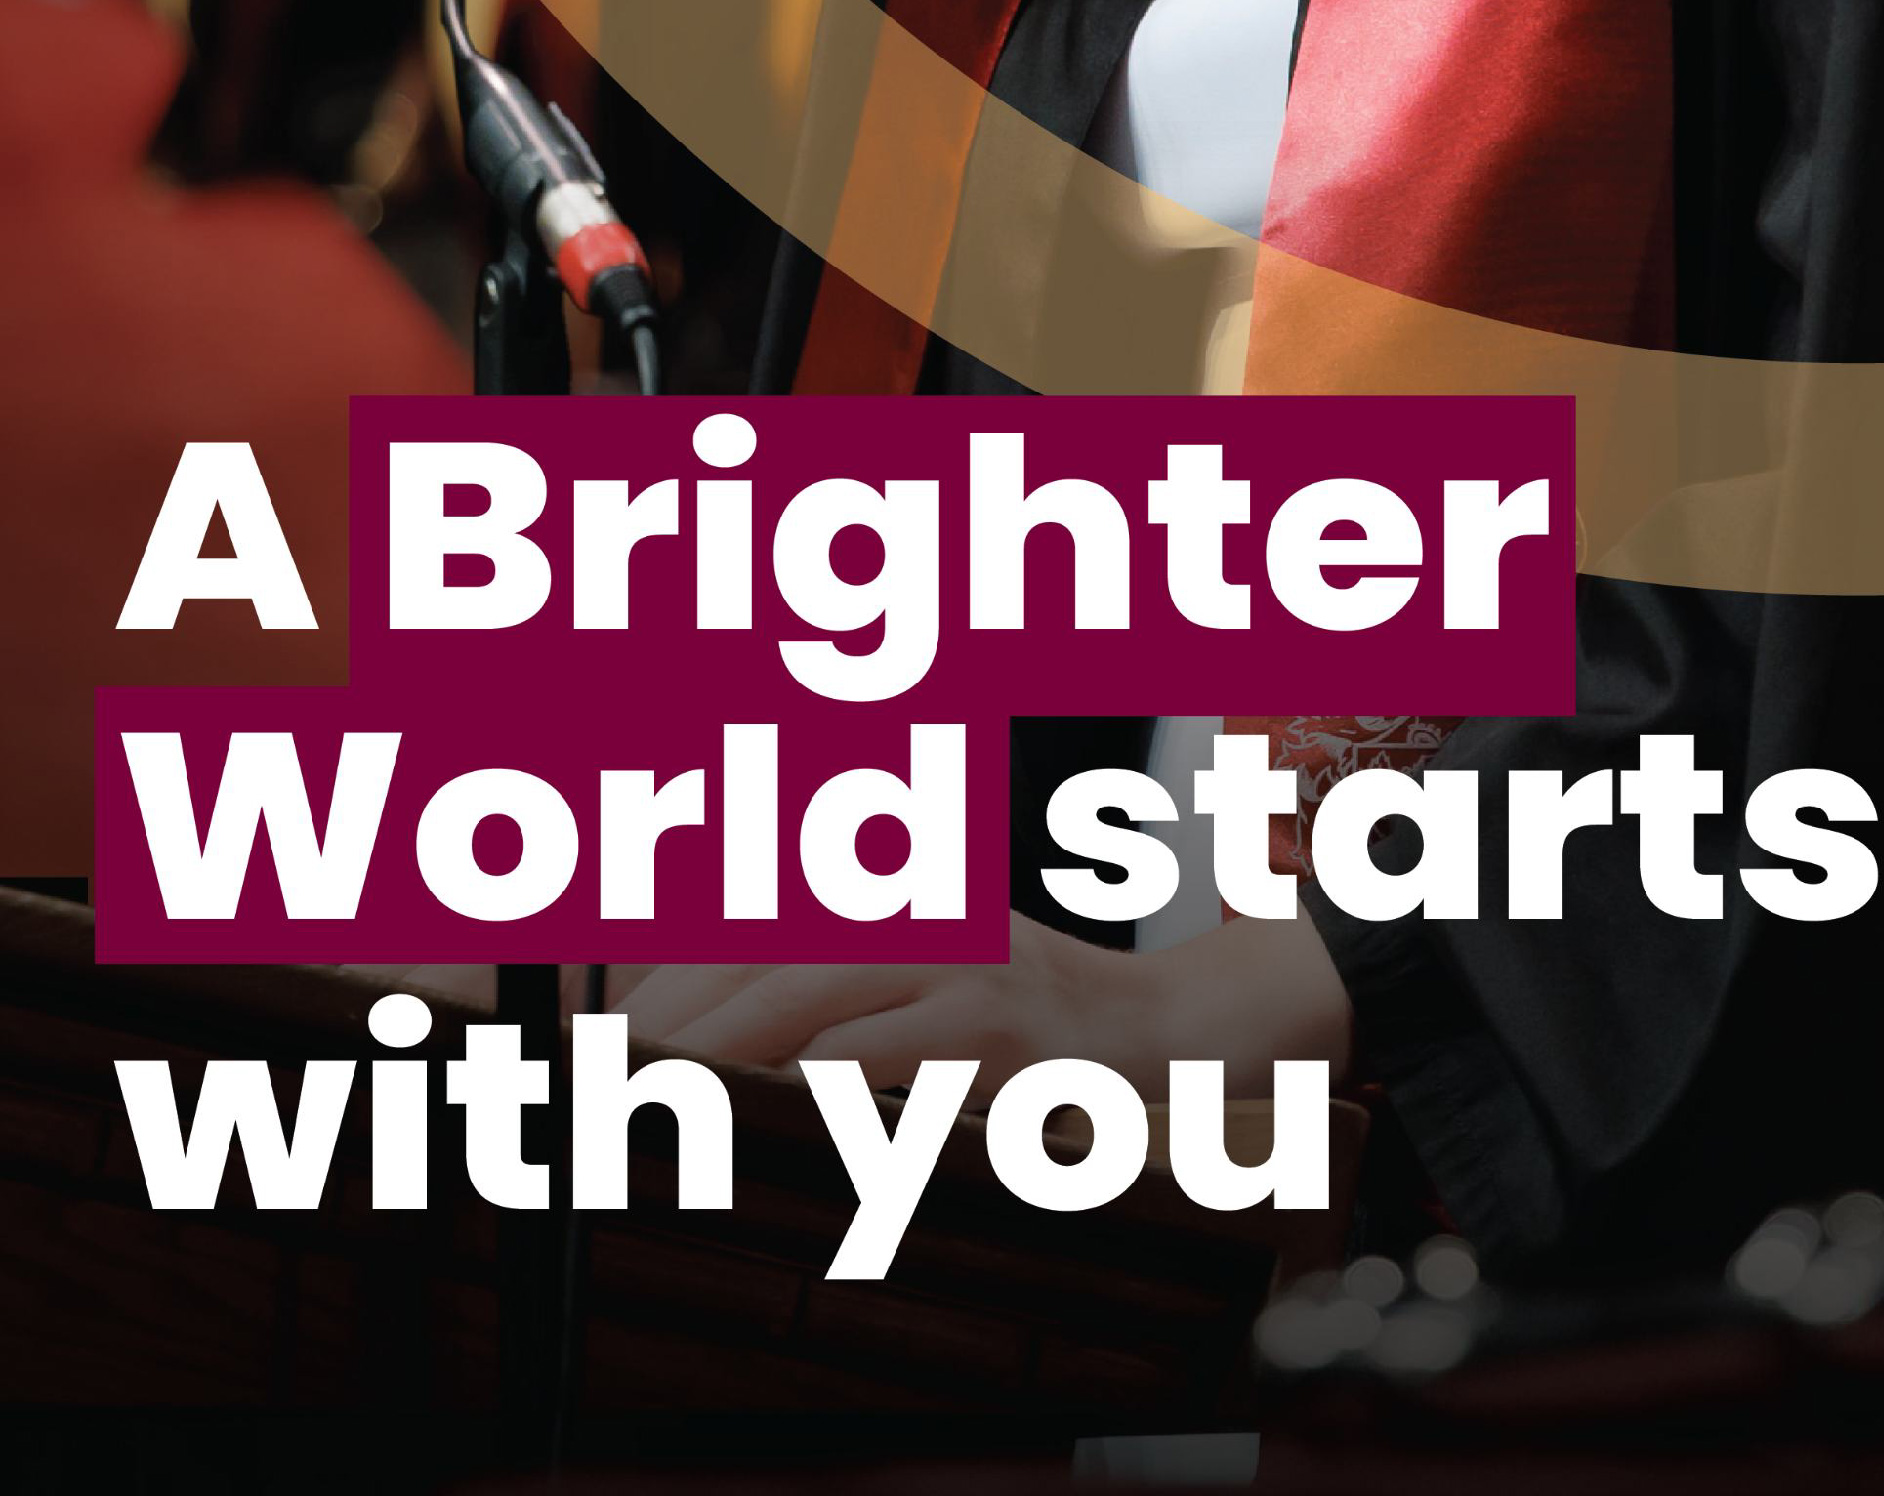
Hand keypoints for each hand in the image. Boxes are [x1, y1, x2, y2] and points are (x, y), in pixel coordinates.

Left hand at [619, 907, 1351, 1103]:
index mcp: (887, 898)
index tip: (584, 1015)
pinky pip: (892, 1050)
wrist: (1180, 1032)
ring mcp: (958, 965)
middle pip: (759, 946)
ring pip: (810, 990)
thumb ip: (841, 997)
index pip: (750, 916)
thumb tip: (712, 1038)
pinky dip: (823, 1077)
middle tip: (589, 1058)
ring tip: (646, 1079)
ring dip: (720, 1038)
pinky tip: (766, 1104)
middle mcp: (914, 914)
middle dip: (667, 1002)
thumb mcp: (933, 978)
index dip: (661, 961)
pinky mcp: (999, 1030)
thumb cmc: (1036, 1018)